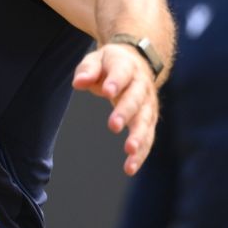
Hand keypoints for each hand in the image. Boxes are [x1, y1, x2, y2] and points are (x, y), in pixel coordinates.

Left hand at [72, 43, 159, 173]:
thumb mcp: (96, 60)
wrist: (137, 62)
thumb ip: (88, 70)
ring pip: (145, 121)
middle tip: (113, 125)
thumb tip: (78, 82)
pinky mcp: (149, 120)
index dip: (116, 82)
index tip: (107, 91)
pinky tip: (130, 168)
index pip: (122, 72)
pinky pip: (147, 138)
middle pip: (135, 99)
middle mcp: (141, 85)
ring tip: (129, 151)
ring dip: (138, 136)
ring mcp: (148, 104)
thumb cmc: (109, 64)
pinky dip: (141, 153)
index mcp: (127, 66)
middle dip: (126, 112)